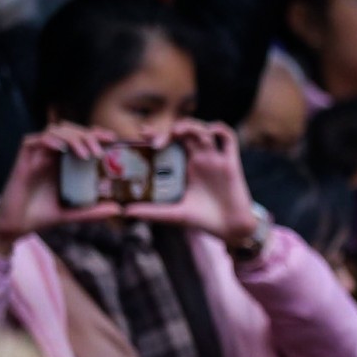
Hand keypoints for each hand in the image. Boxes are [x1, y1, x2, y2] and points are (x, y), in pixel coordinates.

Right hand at [0, 124, 121, 250]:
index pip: (81, 138)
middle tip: (102, 148)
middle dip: (87, 134)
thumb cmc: (43, 216)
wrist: (16, 226)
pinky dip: (50, 141)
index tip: (114, 139)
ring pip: (54, 131)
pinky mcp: (23, 160)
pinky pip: (34, 141)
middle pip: (69, 130)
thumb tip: (118, 210)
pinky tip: (63, 149)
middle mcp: (51, 155)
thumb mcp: (74, 213)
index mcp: (64, 162)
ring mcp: (36, 155)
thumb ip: (94, 211)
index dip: (96, 134)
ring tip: (86, 154)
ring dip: (72, 137)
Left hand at [121, 119, 256, 243]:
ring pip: (204, 130)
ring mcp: (215, 159)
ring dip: (190, 126)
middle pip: (186, 133)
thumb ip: (152, 211)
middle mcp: (200, 160)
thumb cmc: (203, 221)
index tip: (142, 135)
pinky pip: (228, 138)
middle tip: (156, 141)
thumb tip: (125, 211)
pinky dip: (218, 129)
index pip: (171, 143)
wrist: (230, 230)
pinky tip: (207, 132)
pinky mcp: (231, 163)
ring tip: (176, 132)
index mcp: (186, 168)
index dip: (157, 134)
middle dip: (171, 130)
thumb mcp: (174, 215)